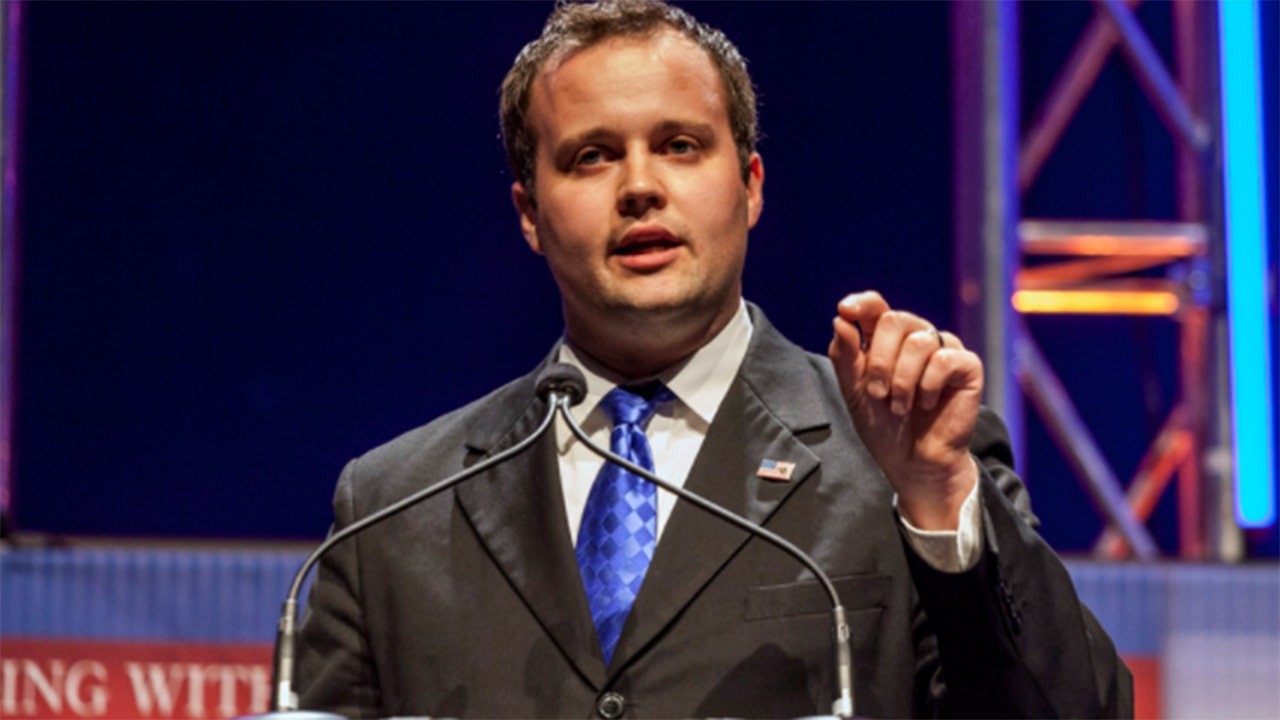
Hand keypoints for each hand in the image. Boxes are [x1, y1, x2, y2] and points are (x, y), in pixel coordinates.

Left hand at [827, 291, 982, 529]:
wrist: (913, 463)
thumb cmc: (885, 426)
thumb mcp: (854, 392)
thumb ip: (845, 356)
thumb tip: (840, 318)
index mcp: (886, 340)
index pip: (876, 306)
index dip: (862, 304)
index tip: (846, 310)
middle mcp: (916, 338)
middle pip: (894, 320)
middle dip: (879, 360)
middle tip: (877, 393)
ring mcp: (943, 350)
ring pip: (918, 341)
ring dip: (901, 379)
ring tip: (900, 406)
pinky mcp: (968, 367)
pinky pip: (944, 359)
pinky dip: (927, 385)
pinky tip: (926, 403)